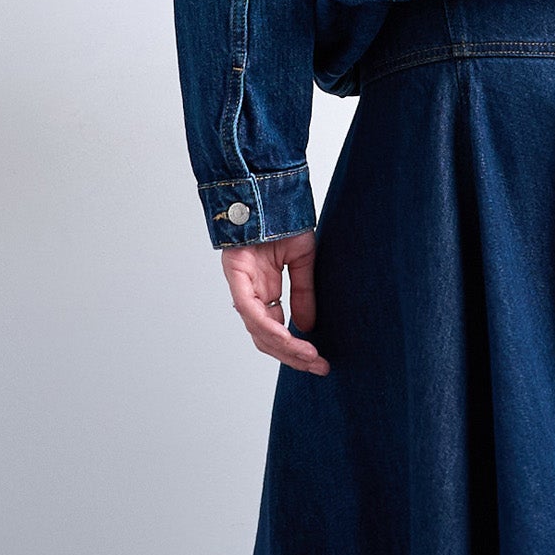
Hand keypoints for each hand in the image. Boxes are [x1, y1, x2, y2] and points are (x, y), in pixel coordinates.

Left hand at [220, 232, 327, 373]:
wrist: (271, 188)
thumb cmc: (283, 218)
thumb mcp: (302, 260)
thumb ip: (302, 293)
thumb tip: (306, 327)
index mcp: (263, 288)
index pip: (273, 328)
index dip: (294, 348)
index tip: (318, 360)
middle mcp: (250, 290)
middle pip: (265, 337)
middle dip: (292, 356)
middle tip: (318, 367)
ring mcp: (241, 284)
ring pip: (258, 330)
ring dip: (284, 348)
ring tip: (309, 357)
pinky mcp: (236, 275)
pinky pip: (251, 309)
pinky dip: (269, 327)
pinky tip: (290, 338)